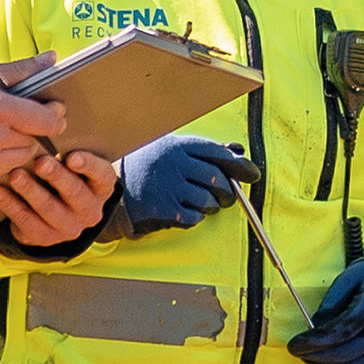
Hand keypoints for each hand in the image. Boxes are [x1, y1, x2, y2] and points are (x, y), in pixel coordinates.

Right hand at [0, 53, 67, 180]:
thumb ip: (21, 69)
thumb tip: (51, 59)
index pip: (46, 120)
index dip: (55, 115)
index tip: (54, 108)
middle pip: (35, 139)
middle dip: (36, 128)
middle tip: (28, 117)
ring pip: (22, 157)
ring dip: (22, 144)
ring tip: (9, 130)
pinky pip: (4, 168)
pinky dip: (5, 157)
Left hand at [0, 148, 115, 244]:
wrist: (52, 214)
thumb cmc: (62, 176)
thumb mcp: (72, 164)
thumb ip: (68, 147)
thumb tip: (54, 112)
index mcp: (102, 188)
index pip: (102, 175)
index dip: (88, 165)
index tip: (71, 156)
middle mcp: (90, 211)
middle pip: (75, 193)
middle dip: (56, 176)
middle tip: (40, 162)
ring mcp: (69, 228)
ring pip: (48, 208)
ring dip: (30, 190)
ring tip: (15, 175)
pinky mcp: (45, 239)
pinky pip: (26, 222)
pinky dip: (10, 205)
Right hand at [115, 134, 257, 232]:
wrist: (111, 189)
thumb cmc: (146, 167)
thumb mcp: (170, 148)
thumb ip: (203, 151)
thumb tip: (239, 153)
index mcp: (178, 145)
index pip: (218, 154)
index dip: (240, 165)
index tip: (253, 174)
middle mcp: (175, 165)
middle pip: (218, 179)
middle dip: (228, 191)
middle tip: (226, 196)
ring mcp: (169, 187)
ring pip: (208, 201)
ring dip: (211, 206)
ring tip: (200, 203)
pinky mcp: (164, 209)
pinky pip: (194, 218)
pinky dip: (195, 218)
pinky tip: (184, 211)